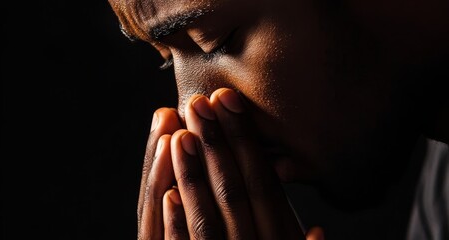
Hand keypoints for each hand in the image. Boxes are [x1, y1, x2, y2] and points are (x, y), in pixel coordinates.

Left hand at [137, 88, 322, 238]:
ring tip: (181, 136)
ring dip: (193, 178)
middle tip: (201, 103)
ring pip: (208, 220)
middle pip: (235, 194)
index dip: (245, 144)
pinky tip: (167, 196)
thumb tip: (317, 233)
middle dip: (217, 148)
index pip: (263, 186)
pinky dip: (176, 227)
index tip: (229, 103)